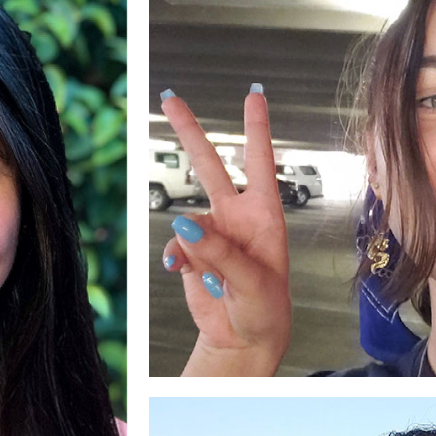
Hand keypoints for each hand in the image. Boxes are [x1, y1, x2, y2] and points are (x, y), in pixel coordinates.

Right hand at [159, 84, 293, 376]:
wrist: (244, 338)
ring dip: (192, 248)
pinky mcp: (190, 256)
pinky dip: (175, 260)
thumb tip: (182, 224)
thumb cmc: (265, 309)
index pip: (259, 162)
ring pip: (186, 222)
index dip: (257, 129)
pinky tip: (184, 273)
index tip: (254, 96)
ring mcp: (211, 235)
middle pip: (210, 167)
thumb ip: (219, 251)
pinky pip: (173, 248)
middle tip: (170, 100)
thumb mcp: (252, 280)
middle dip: (190, 133)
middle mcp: (235, 217)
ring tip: (211, 276)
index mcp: (263, 214)